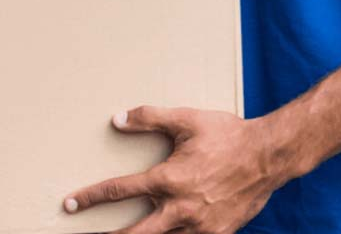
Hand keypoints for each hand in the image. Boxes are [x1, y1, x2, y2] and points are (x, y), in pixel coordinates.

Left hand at [64, 106, 294, 233]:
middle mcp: (181, 209)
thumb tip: (117, 119)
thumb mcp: (186, 120)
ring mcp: (200, 226)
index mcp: (169, 180)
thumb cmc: (228, 136)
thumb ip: (149, 118)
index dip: (91, 198)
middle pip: (136, 233)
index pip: (120, 191)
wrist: (270, 156)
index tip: (70, 204)